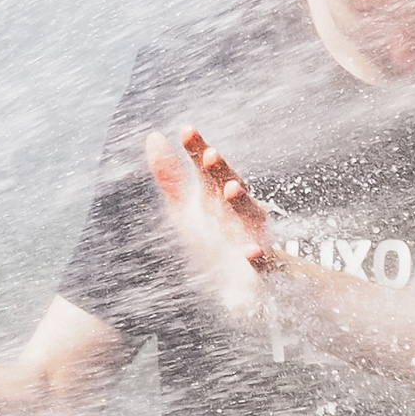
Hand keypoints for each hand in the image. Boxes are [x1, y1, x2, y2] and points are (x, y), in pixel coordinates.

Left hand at [146, 127, 271, 319]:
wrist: (237, 284)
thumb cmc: (210, 238)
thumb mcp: (184, 206)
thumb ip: (169, 174)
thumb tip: (154, 137)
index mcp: (215, 194)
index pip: (207, 167)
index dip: (197, 149)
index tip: (186, 131)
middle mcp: (236, 208)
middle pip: (231, 182)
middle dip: (221, 170)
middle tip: (210, 155)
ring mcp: (250, 233)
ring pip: (249, 214)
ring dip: (240, 201)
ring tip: (229, 190)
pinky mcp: (259, 263)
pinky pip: (260, 259)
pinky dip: (256, 255)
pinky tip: (251, 252)